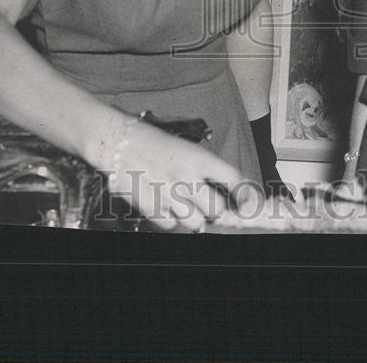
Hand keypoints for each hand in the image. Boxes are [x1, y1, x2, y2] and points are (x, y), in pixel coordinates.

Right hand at [103, 120, 257, 232]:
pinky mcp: (151, 208)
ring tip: (184, 204)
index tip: (247, 201)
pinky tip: (164, 204)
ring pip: (196, 223)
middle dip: (215, 209)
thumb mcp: (185, 148)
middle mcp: (187, 178)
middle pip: (217, 209)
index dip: (245, 193)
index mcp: (199, 158)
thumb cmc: (153, 142)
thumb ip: (204, 170)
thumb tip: (222, 190)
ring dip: (194, 217)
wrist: (118, 142)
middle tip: (207, 203)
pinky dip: (169, 219)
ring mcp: (169, 195)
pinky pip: (171, 225)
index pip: (234, 179)